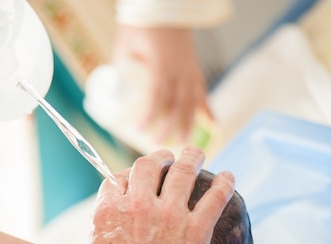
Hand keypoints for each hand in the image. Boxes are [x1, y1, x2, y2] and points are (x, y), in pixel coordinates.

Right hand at [84, 146, 234, 243]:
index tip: (135, 179)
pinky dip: (224, 184)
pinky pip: (214, 198)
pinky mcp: (195, 230)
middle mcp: (137, 205)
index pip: (117, 180)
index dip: (127, 176)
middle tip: (167, 157)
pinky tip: (229, 176)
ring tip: (197, 152)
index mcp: (108, 212)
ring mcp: (168, 215)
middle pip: (147, 166)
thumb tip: (108, 234)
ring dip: (191, 156)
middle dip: (158, 157)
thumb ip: (103, 238)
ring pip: (182, 171)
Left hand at [112, 25, 211, 142]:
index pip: (155, 96)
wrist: (163, 6)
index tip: (137, 130)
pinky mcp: (194, 67)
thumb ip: (122, 68)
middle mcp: (179, 70)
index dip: (148, 115)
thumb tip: (116, 91)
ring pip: (192, 101)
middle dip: (166, 126)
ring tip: (182, 141)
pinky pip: (203, 91)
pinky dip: (207, 108)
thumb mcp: (125, 45)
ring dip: (188, 123)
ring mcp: (189, 69)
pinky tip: (213, 124)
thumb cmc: (141, 24)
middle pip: (175, 104)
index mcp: (161, 65)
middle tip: (155, 143)